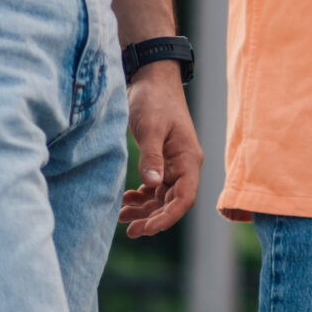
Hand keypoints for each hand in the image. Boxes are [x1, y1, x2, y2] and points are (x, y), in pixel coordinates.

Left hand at [119, 61, 201, 235]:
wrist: (152, 79)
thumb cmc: (154, 100)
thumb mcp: (150, 127)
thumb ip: (151, 157)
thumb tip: (151, 185)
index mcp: (188, 159)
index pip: (184, 198)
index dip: (168, 217)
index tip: (147, 228)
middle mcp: (184, 165)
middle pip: (172, 203)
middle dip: (153, 219)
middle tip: (130, 231)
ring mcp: (173, 164)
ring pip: (162, 198)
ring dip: (144, 210)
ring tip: (122, 218)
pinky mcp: (161, 161)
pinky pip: (154, 187)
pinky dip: (141, 197)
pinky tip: (125, 201)